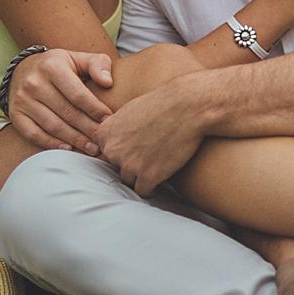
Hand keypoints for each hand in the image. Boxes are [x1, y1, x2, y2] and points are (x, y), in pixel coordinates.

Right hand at [6, 48, 114, 154]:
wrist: (24, 68)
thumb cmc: (60, 66)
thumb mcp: (78, 58)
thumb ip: (98, 64)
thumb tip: (108, 82)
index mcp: (52, 67)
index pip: (77, 94)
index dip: (95, 109)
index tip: (109, 120)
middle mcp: (34, 83)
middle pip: (66, 112)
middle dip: (88, 129)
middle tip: (104, 140)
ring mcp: (22, 100)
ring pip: (52, 125)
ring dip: (74, 140)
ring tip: (92, 148)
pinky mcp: (15, 114)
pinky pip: (34, 134)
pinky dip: (51, 143)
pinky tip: (68, 148)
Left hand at [93, 79, 205, 196]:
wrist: (188, 107)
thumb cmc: (163, 103)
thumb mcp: (130, 110)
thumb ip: (116, 128)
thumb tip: (112, 141)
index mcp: (105, 133)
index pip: (106, 152)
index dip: (123, 150)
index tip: (137, 146)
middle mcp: (113, 150)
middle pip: (116, 166)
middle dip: (131, 162)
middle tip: (150, 152)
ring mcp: (129, 165)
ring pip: (129, 180)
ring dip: (141, 175)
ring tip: (157, 163)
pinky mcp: (148, 177)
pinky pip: (143, 191)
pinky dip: (152, 186)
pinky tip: (161, 176)